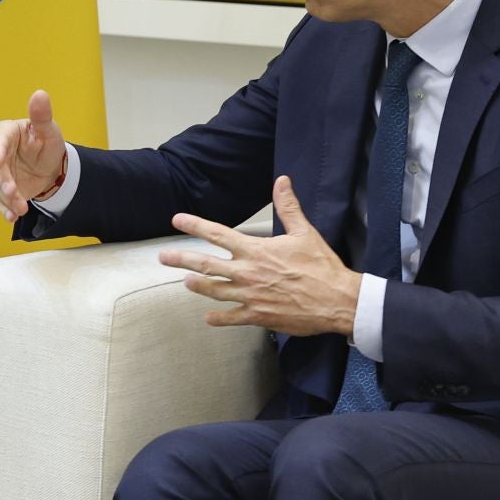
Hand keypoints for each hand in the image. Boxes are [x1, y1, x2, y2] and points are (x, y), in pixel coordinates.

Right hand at [0, 89, 67, 222]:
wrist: (47, 168)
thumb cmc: (47, 144)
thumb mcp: (49, 131)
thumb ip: (42, 115)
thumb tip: (40, 94)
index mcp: (5, 131)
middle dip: (3, 182)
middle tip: (15, 194)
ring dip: (5, 198)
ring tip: (20, 209)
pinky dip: (3, 207)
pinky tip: (12, 216)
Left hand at [158, 176, 362, 336]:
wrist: (336, 300)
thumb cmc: (321, 266)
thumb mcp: (304, 232)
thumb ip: (288, 207)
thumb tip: (282, 181)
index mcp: (255, 250)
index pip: (217, 234)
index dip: (195, 226)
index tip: (176, 220)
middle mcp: (247, 273)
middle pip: (206, 264)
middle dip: (182, 259)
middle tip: (163, 257)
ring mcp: (250, 296)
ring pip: (214, 291)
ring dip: (198, 286)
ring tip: (185, 282)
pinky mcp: (258, 316)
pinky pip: (231, 318)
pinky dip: (218, 318)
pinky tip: (208, 317)